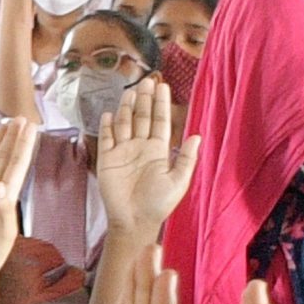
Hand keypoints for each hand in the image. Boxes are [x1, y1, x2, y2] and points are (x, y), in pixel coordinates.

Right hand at [0, 115, 31, 301]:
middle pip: (4, 159)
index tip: (30, 127)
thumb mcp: (1, 239)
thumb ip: (2, 212)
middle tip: (21, 117)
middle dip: (12, 138)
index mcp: (4, 200)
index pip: (16, 166)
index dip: (23, 145)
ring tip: (3, 126)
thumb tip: (0, 185)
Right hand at [89, 73, 194, 242]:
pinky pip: (106, 138)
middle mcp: (140, 147)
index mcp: (158, 150)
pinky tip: (109, 113)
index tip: (163, 86)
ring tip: (131, 91)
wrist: (134, 222)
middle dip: (144, 99)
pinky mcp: (106, 160)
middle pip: (142, 117)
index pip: (160, 121)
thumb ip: (186, 158)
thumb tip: (197, 136)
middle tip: (146, 80)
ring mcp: (122, 152)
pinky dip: (107, 126)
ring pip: (124, 123)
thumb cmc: (158, 205)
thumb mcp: (178, 181)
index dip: (161, 104)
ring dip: (127, 107)